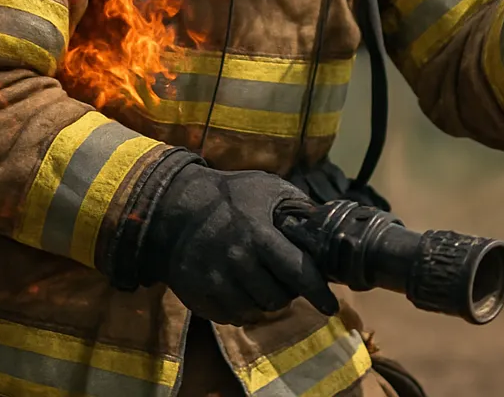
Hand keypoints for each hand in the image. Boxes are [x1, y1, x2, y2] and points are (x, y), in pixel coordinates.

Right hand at [137, 164, 337, 325]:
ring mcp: (217, 283)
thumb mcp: (264, 187)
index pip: (298, 273)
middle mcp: (238, 262)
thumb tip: (324, 225)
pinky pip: (233, 317)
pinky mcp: (200, 298)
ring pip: (256, 311)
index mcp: (258, 235)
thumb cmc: (226, 196)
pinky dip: (242, 307)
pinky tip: (239, 286)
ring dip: (264, 300)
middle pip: (278, 299)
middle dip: (286, 291)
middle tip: (281, 277)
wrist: (173, 207)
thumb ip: (295, 205)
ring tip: (259, 279)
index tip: (331, 306)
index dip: (318, 293)